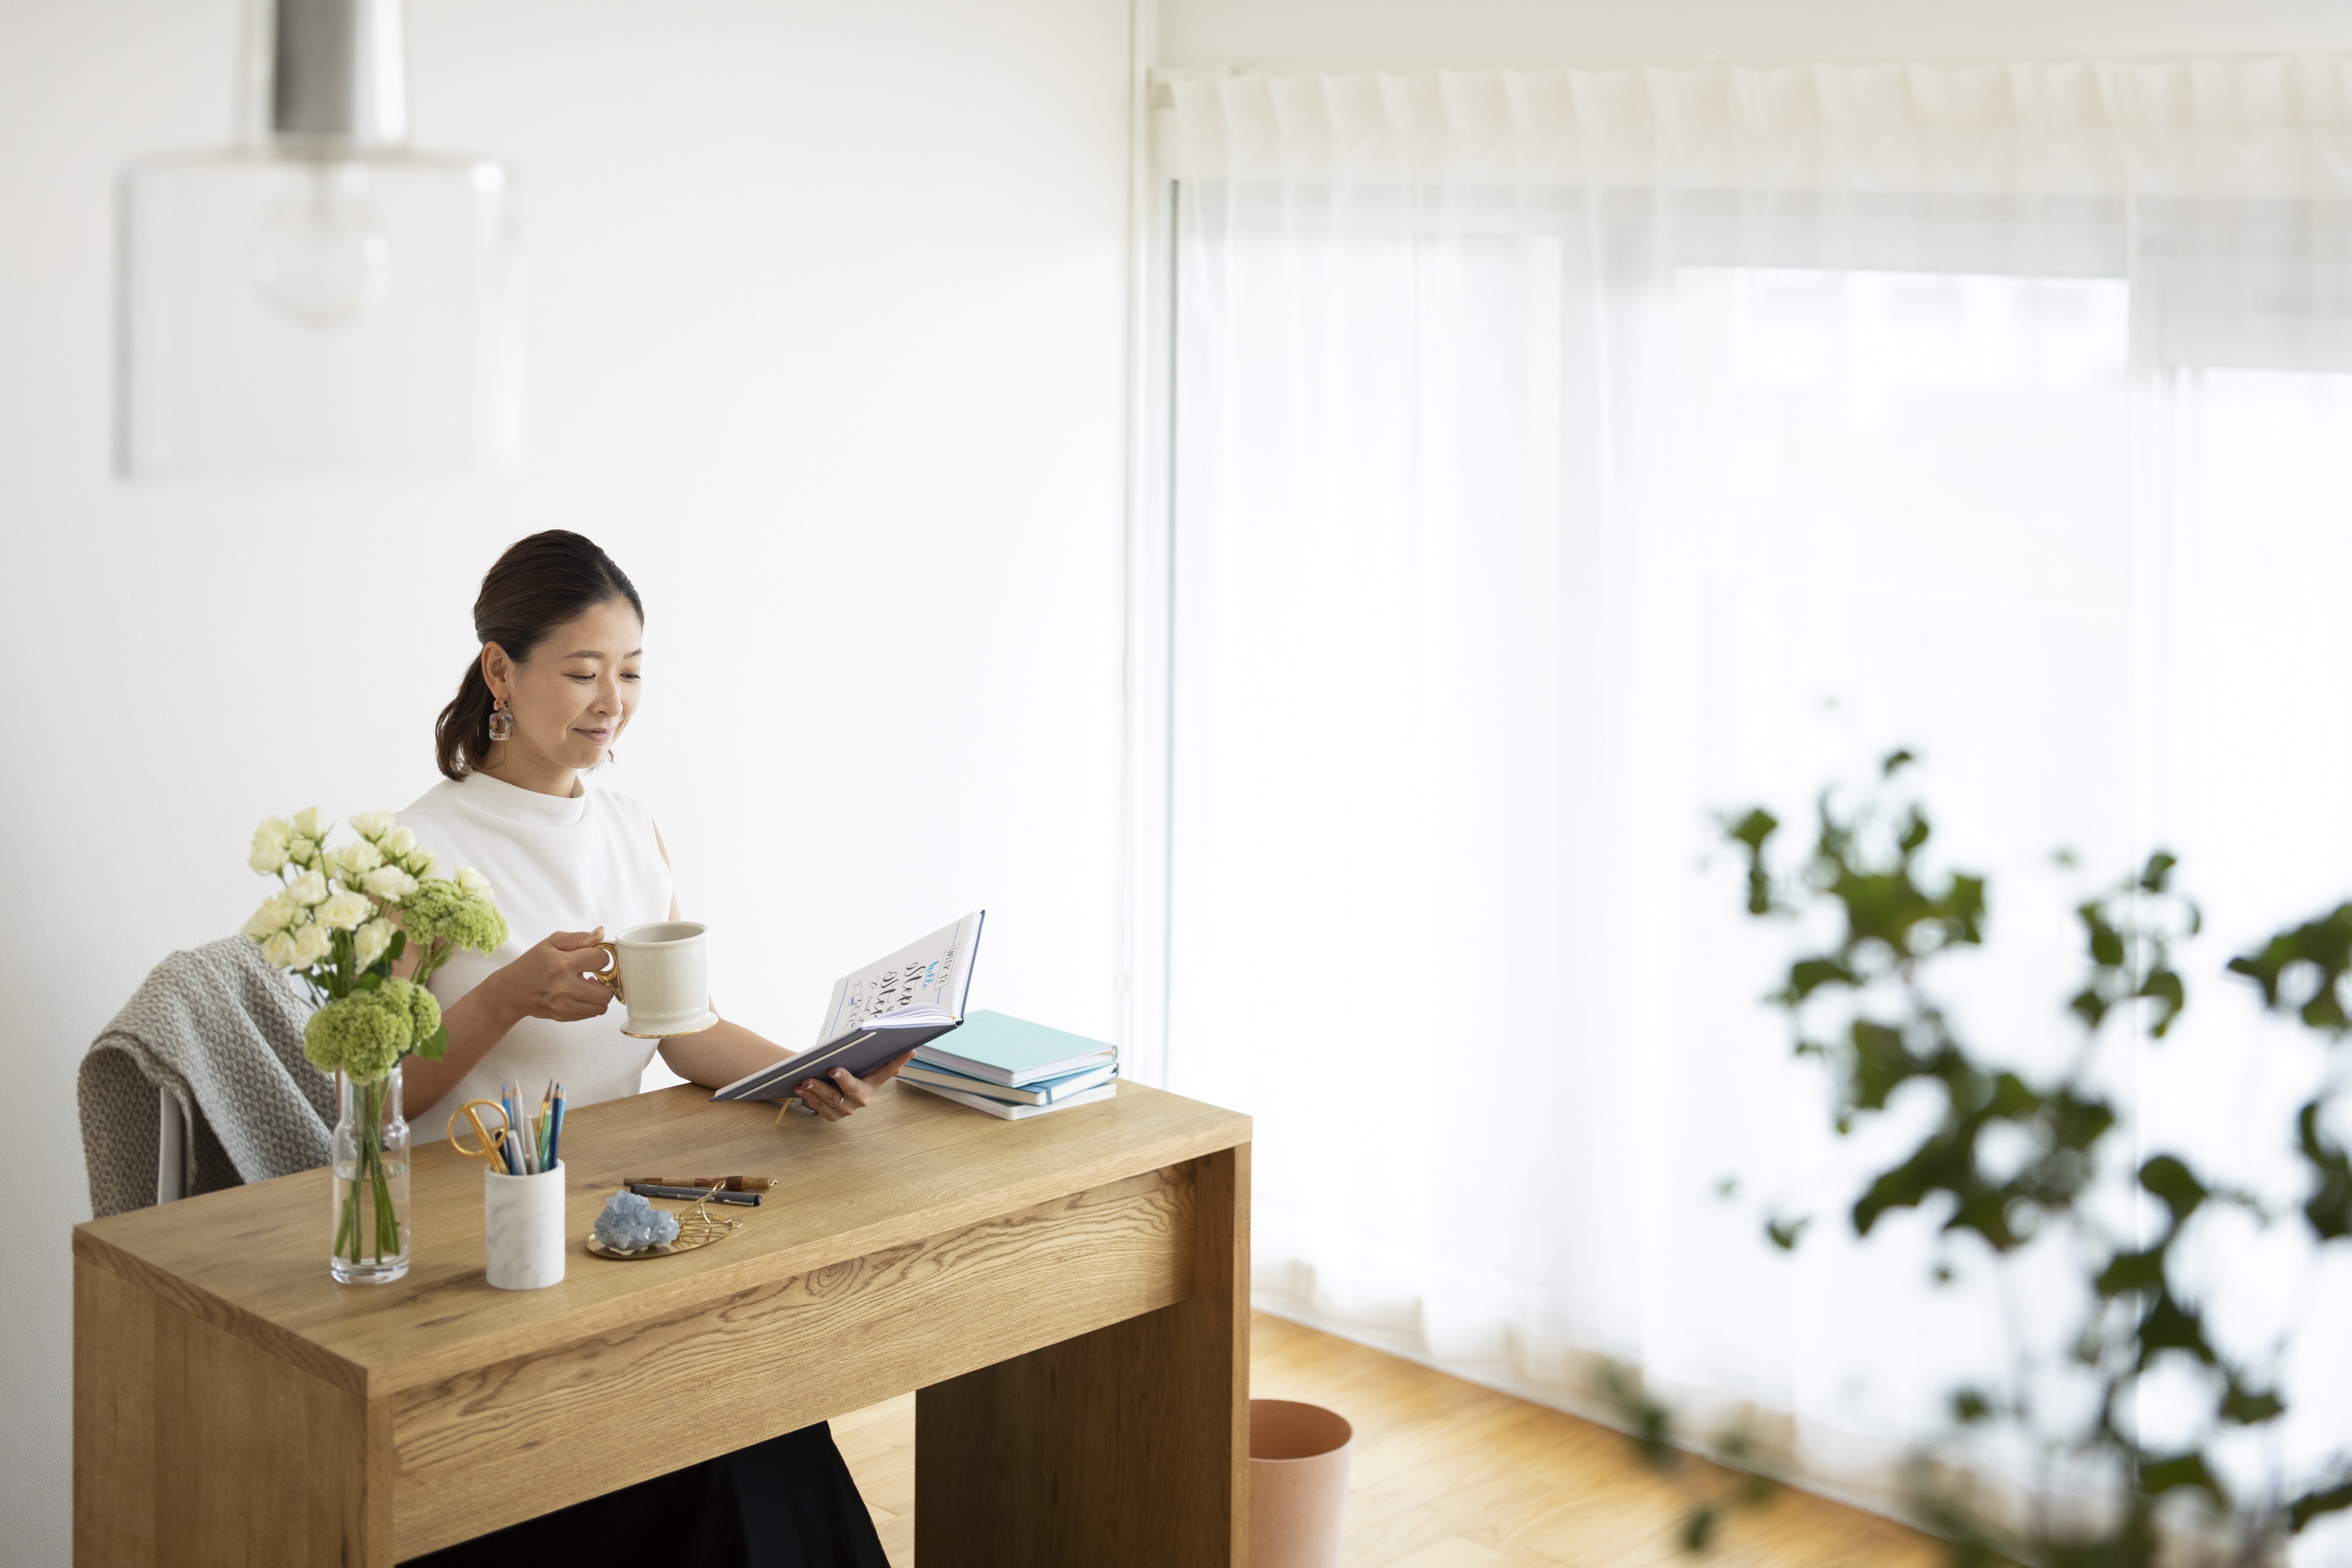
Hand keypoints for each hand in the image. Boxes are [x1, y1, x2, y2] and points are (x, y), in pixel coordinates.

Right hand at [490, 928, 617, 1024]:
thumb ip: (579, 938)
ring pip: (602, 1006)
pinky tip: (581, 994)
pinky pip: (591, 1014)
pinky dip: (591, 1005)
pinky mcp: (564, 1016)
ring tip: (589, 986)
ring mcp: (564, 1005)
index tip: (594, 957)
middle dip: (606, 981)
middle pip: (607, 991)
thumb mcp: (551, 943)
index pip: (602, 960)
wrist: (511, 991)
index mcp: (563, 964)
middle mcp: (565, 987)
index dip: (602, 956)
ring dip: (600, 995)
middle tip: (596, 975)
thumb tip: (601, 933)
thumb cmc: (531, 965)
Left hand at [798, 1051, 916, 1121]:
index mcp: (873, 1083)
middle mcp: (863, 1098)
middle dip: (844, 1080)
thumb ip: (867, 1054)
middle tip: (834, 1070)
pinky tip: (799, 1087)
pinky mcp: (832, 1116)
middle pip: (853, 1089)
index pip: (889, 1070)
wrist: (827, 1089)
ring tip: (806, 1080)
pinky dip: (808, 1097)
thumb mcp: (857, 1063)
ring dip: (818, 1089)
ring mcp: (847, 1109)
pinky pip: (820, 1108)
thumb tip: (879, 1034)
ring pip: (832, 1099)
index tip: (909, 1050)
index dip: (899, 1061)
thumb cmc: (844, 1070)